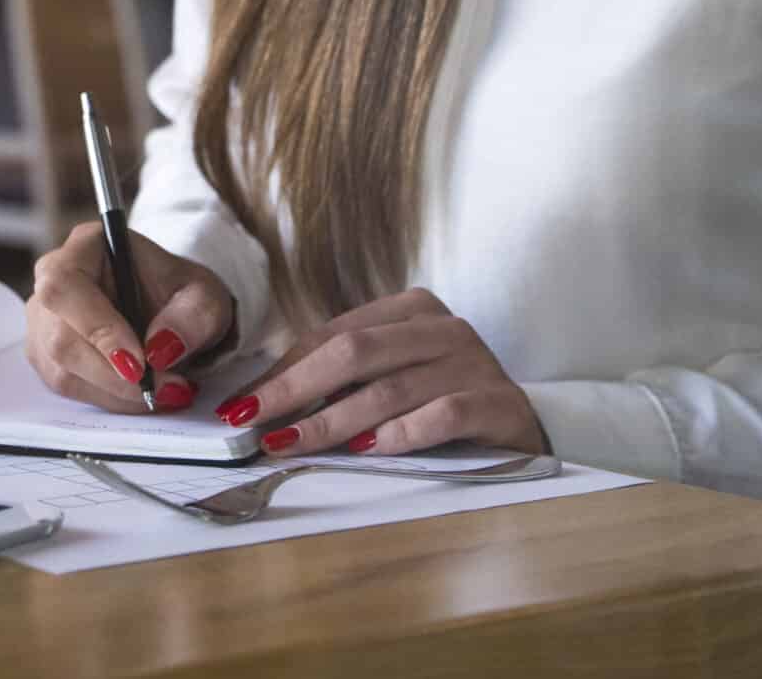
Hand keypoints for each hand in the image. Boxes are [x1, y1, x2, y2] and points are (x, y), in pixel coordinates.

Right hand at [25, 222, 234, 414]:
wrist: (171, 313)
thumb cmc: (180, 295)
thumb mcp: (204, 297)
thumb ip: (192, 317)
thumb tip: (159, 349)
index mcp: (85, 246)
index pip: (65, 285)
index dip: (97, 328)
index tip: (140, 363)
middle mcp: (52, 281)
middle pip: (60, 338)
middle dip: (115, 375)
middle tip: (166, 388)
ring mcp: (43, 322)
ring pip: (63, 371)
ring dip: (118, 392)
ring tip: (166, 391)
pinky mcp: (48, 358)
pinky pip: (71, 389)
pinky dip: (112, 399)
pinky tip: (143, 394)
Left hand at [218, 287, 547, 457]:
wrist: (520, 428)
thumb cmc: (442, 401)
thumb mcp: (392, 377)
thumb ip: (342, 379)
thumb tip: (263, 400)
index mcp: (410, 310)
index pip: (332, 334)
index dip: (283, 369)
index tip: (240, 404)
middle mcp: (443, 328)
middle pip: (354, 352)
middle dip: (294, 388)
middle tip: (252, 421)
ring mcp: (473, 362)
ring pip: (390, 388)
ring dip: (333, 420)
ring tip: (292, 442)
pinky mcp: (497, 402)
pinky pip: (441, 415)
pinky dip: (401, 434)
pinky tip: (368, 451)